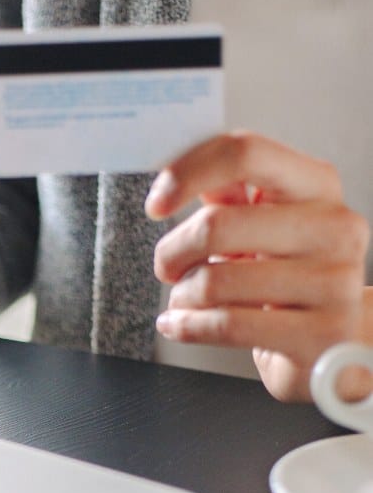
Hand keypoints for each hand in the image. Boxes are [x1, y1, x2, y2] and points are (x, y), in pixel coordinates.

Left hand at [146, 132, 370, 400]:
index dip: (188, 173)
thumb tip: (178, 173)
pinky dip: (189, 326)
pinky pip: (227, 325)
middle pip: (217, 225)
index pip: (246, 154)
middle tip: (169, 267)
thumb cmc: (293, 278)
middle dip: (173, 252)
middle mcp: (333, 227)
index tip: (157, 203)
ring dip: (183, 295)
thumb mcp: (267, 227)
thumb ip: (230, 196)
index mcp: (317, 186)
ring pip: (216, 281)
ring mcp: (332, 281)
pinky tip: (181, 324)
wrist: (336, 338)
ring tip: (186, 299)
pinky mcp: (320, 333)